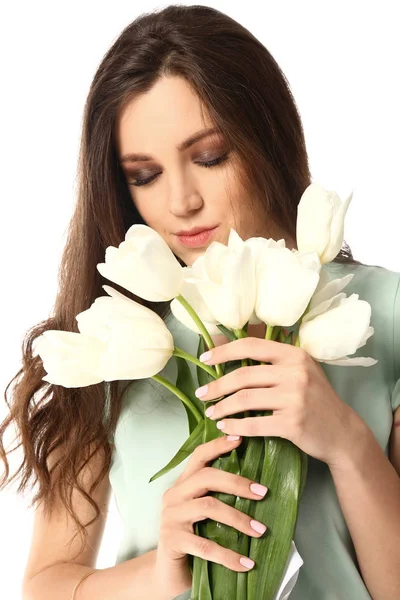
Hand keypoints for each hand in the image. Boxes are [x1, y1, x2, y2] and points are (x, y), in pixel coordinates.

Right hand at [154, 435, 269, 598]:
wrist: (167, 573)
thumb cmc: (192, 539)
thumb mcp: (203, 515)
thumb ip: (218, 498)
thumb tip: (257, 489)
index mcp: (182, 485)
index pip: (199, 457)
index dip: (218, 446)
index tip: (240, 438)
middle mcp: (173, 496)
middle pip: (206, 477)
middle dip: (237, 482)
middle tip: (263, 493)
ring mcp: (171, 517)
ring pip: (209, 507)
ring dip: (238, 518)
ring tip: (260, 530)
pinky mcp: (172, 540)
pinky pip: (206, 545)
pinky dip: (229, 555)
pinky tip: (246, 563)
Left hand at [196, 336, 362, 468]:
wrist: (342, 431)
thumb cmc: (316, 399)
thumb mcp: (301, 371)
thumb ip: (273, 362)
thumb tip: (230, 354)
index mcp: (294, 355)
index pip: (251, 346)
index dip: (224, 351)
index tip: (205, 359)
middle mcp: (295, 373)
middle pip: (243, 375)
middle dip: (217, 386)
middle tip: (201, 394)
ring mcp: (294, 398)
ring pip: (245, 399)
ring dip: (222, 407)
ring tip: (211, 412)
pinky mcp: (292, 423)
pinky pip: (254, 424)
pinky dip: (235, 426)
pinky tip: (225, 427)